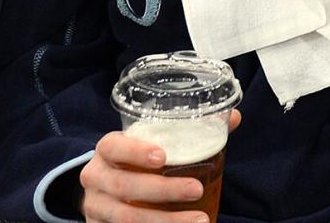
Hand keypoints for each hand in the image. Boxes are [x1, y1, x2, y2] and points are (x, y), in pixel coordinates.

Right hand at [80, 111, 240, 221]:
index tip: (163, 157)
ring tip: (200, 220)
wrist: (103, 191)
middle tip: (196, 189)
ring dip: (166, 221)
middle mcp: (96, 178)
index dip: (136, 151)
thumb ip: (188, 131)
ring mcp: (96, 207)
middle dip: (164, 190)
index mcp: (107, 150)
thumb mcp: (151, 144)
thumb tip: (233, 118)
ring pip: (128, 217)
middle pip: (125, 186)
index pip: (115, 147)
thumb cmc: (134, 162)